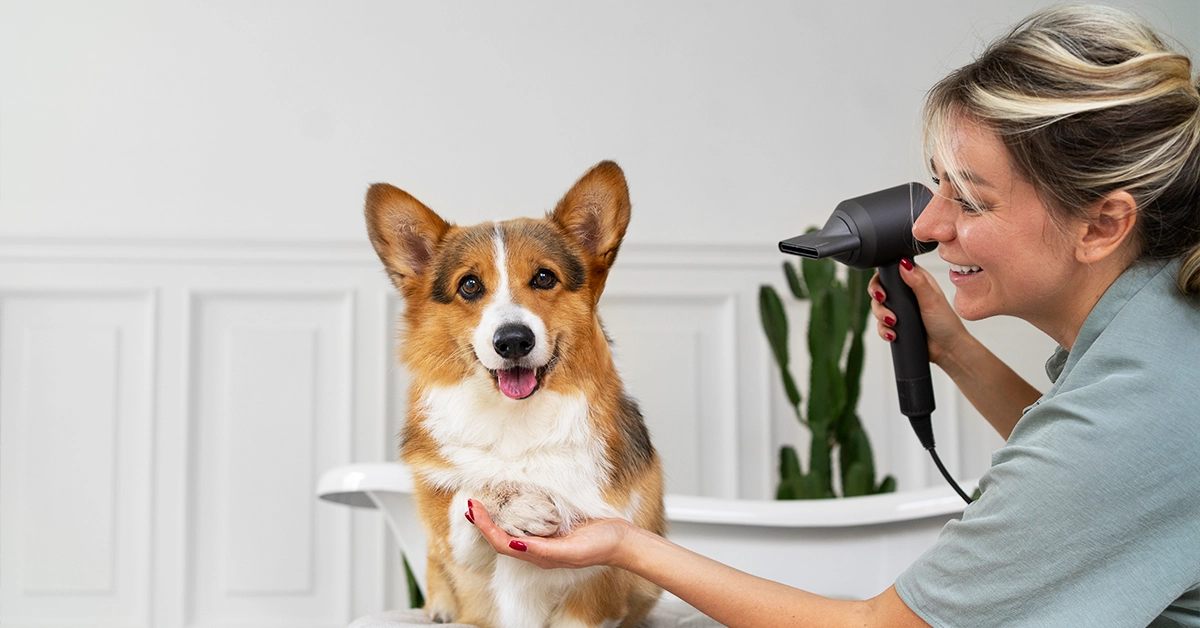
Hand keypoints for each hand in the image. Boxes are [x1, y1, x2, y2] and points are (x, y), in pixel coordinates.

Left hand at [466, 499, 634, 569]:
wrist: (621, 541)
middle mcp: (538, 550)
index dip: (484, 528)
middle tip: (471, 504)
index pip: (502, 543)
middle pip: (501, 538)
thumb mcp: (572, 549)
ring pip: (512, 531)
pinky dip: (512, 513)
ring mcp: (545, 540)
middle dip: (483, 523)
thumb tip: (517, 545)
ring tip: (482, 504)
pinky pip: (527, 522)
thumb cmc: (601, 545)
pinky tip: (510, 502)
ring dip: (494, 519)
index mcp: (539, 556)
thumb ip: (544, 550)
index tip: (473, 509)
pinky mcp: (554, 529)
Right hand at [869, 258, 967, 365]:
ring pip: (878, 308)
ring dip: (881, 316)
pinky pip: (881, 325)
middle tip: (883, 303)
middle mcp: (906, 294)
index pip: (891, 272)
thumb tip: (905, 264)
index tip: (881, 289)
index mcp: (916, 281)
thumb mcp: (932, 300)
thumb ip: (918, 282)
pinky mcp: (897, 324)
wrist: (947, 349)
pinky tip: (893, 334)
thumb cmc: (946, 323)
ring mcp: (900, 310)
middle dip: (878, 300)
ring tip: (893, 323)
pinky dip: (883, 330)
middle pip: (880, 290)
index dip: (881, 279)